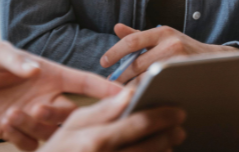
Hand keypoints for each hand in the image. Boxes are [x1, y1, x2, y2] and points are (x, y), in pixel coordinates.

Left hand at [0, 42, 121, 150]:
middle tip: (38, 108)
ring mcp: (34, 117)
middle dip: (62, 116)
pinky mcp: (19, 132)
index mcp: (51, 75)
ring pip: (51, 131)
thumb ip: (16, 61)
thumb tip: (32, 70)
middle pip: (72, 114)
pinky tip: (5, 124)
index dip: (105, 89)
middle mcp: (48, 98)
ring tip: (11, 113)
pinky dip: (21, 137)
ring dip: (34, 125)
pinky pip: (31, 144)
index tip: (125, 94)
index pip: (84, 83)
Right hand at [39, 88, 185, 151]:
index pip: (139, 124)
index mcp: (96, 140)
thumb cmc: (59, 150)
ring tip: (170, 143)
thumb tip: (130, 93)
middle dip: (169, 135)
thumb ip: (103, 109)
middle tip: (180, 128)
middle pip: (151, 147)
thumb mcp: (72, 124)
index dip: (163, 116)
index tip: (177, 110)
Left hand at [99, 24, 238, 84]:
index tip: (103, 62)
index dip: (114, 52)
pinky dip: (146, 93)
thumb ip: (139, 36)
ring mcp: (179, 61)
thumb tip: (116, 28)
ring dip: (131, 88)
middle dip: (121, 77)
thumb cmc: (184, 49)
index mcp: (162, 32)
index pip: (132, 41)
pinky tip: (139, 98)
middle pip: (136, 64)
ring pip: (146, 79)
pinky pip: (159, 87)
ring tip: (120, 94)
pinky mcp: (185, 76)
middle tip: (110, 86)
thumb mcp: (163, 37)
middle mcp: (170, 44)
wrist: (216, 61)